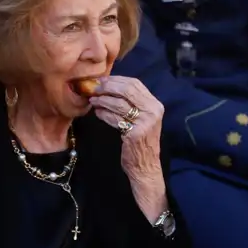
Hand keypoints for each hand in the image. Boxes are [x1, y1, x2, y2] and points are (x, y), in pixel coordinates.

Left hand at [90, 76, 167, 220]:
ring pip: (119, 103)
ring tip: (92, 100)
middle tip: (93, 88)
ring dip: (103, 100)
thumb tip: (109, 86)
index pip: (135, 83)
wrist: (145, 167)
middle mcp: (153, 111)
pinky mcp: (135, 133)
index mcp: (155, 105)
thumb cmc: (140, 143)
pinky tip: (97, 113)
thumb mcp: (141, 119)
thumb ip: (132, 103)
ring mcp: (145, 122)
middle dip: (107, 87)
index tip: (101, 80)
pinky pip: (115, 118)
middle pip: (127, 90)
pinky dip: (104, 114)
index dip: (116, 80)